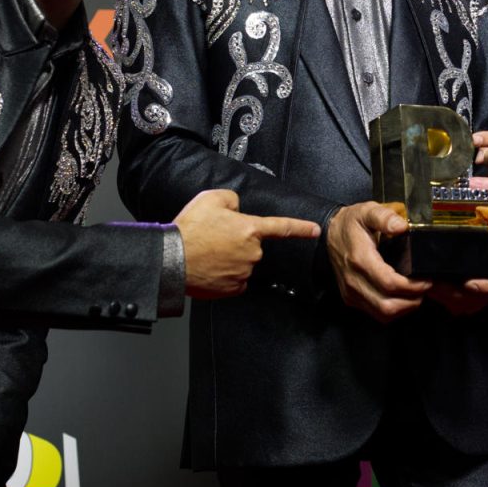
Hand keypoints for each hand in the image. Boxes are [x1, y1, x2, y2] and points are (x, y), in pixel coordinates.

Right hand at [175, 189, 321, 298]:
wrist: (172, 259)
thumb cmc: (189, 230)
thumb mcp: (211, 198)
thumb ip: (232, 199)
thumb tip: (236, 208)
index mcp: (251, 229)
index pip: (283, 227)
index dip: (301, 228)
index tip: (316, 231)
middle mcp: (253, 252)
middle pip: (252, 245)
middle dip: (237, 241)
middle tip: (213, 239)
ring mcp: (244, 272)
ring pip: (242, 262)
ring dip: (229, 258)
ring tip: (207, 252)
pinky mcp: (233, 288)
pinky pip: (235, 279)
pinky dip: (224, 274)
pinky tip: (210, 268)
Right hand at [326, 201, 430, 321]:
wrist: (330, 234)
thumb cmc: (351, 223)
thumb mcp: (367, 211)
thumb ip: (384, 217)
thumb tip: (401, 226)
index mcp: (360, 260)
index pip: (389, 284)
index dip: (412, 287)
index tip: (427, 280)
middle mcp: (353, 281)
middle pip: (388, 306)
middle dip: (412, 301)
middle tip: (425, 289)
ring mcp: (351, 293)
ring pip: (383, 314)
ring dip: (405, 308)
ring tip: (417, 294)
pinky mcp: (351, 298)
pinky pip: (376, 314)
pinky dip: (394, 310)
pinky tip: (403, 298)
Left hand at [425, 198, 487, 314]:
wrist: (460, 208)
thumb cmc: (477, 207)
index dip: (485, 287)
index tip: (468, 283)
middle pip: (478, 298)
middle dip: (456, 295)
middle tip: (435, 285)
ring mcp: (474, 281)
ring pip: (462, 302)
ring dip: (445, 297)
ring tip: (428, 284)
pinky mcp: (460, 286)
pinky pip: (451, 301)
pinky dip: (439, 296)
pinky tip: (428, 284)